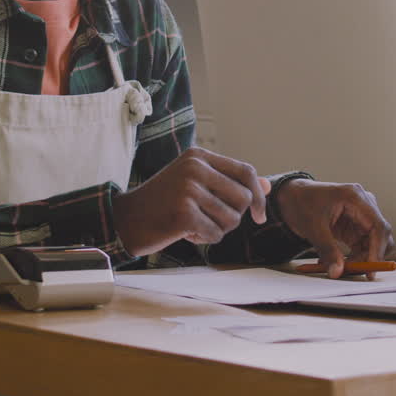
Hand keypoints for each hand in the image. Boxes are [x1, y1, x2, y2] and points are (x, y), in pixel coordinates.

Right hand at [112, 146, 269, 255]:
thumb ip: (231, 183)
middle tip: (209, 220)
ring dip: (217, 229)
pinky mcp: (183, 213)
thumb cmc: (164, 203)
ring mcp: (188, 189)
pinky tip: (185, 233)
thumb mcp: (197, 185)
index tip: (258, 216)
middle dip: (234, 216)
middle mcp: (195, 168)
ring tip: (194, 224)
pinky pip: (215, 233)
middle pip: (244, 198)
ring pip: (232, 219)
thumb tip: (269, 185)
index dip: (259, 196)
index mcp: (199, 156)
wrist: (126, 219)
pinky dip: (204, 238)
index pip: (246, 171)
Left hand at [275, 179, 393, 277]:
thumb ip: (327, 251)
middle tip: (356, 271)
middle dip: (371, 255)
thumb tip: (337, 272)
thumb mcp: (313, 228)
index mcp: (355, 197)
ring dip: (362, 258)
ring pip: (373, 242)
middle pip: (380, 234)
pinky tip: (339, 261)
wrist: (293, 197)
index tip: (371, 268)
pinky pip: (363, 244)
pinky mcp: (357, 224)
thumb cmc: (302, 203)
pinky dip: (355, 256)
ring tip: (341, 266)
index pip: (378, 226)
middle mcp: (363, 203)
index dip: (378, 249)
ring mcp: (361, 213)